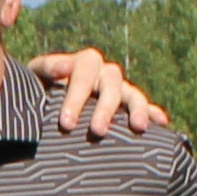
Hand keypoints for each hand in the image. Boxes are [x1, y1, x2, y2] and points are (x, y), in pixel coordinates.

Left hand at [37, 47, 170, 137]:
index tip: (66, 123)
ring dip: (136, 108)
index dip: (76, 96)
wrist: (45, 101)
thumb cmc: (38, 90)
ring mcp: (119, 89)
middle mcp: (104, 74)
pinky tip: (161, 123)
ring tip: (137, 127)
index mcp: (82, 63)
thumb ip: (46, 68)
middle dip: (105, 108)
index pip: (83, 73)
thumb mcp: (35, 77)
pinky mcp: (129, 105)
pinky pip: (146, 106)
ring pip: (132, 94)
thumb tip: (64, 68)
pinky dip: (153, 113)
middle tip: (97, 132)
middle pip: (111, 84)